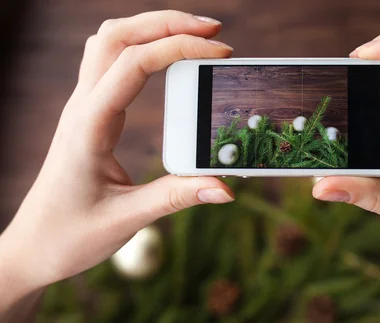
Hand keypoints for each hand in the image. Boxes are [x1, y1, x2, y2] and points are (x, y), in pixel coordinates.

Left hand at [0, 10, 233, 309]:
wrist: (33, 247)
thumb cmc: (69, 235)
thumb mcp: (126, 220)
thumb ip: (177, 198)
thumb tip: (226, 188)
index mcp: (88, 126)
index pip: (134, 64)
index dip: (179, 48)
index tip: (219, 52)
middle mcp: (82, 107)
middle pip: (117, 35)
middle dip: (166, 22)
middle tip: (213, 30)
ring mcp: (83, 107)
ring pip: (110, 42)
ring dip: (151, 28)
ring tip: (195, 35)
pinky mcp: (90, 114)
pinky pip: (112, 63)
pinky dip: (142, 47)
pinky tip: (168, 59)